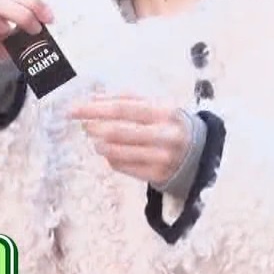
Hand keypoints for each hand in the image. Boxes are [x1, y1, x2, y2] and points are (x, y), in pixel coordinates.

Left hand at [68, 95, 189, 185]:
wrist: (200, 154)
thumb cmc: (168, 124)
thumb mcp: (156, 106)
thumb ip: (126, 98)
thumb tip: (94, 98)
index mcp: (164, 112)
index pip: (122, 108)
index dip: (95, 109)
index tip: (73, 109)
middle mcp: (165, 135)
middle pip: (118, 131)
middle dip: (94, 127)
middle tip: (84, 125)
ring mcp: (162, 158)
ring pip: (118, 152)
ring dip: (100, 145)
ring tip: (96, 140)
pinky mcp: (158, 176)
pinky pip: (124, 167)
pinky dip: (111, 159)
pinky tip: (110, 153)